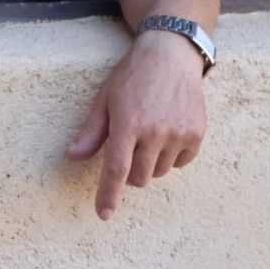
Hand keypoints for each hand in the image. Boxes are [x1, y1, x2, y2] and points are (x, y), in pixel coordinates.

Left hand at [65, 29, 206, 219]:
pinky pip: (181, 162)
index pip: (116, 170)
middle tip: (129, 146)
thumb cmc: (133, 76)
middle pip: (139, 178)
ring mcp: (178, 133)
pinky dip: (172, 156)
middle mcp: (155, 131)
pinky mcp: (196, 133)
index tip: (104, 214)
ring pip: (160, 172)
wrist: (171, 54)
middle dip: (130, 170)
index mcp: (128, 123)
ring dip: (151, 162)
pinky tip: (168, 131)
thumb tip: (73, 156)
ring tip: (150, 133)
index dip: (108, 195)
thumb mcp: (105, 98)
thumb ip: (91, 131)